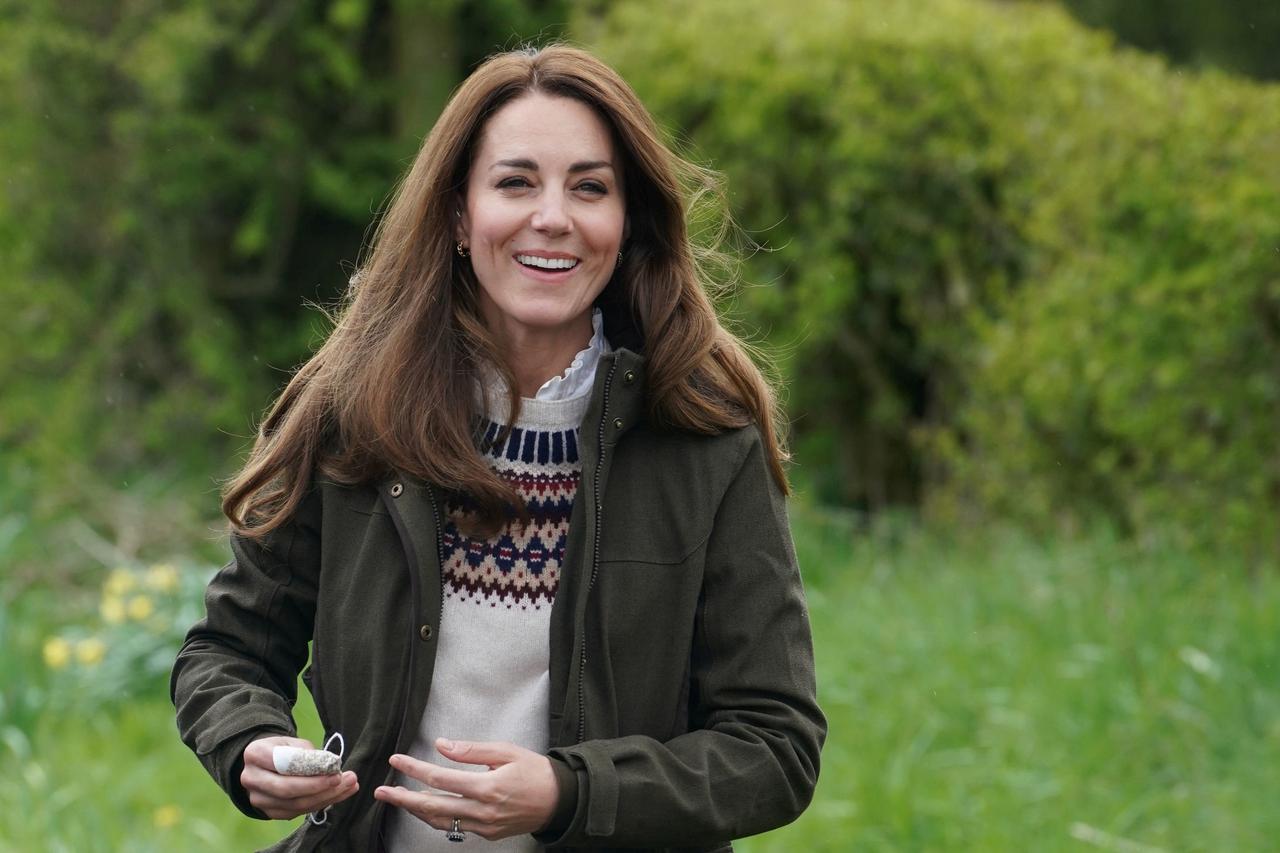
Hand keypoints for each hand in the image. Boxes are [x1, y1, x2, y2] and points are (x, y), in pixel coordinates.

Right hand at [241, 736, 358, 819]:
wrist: (264, 764)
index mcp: (255, 754)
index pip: (283, 765)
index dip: (310, 771)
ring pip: (294, 804)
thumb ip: (307, 753)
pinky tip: (337, 795)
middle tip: (346, 781)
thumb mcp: (293, 741)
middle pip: (287, 789)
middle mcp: (251, 779)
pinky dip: (320, 804)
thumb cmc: (282, 749)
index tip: (335, 771)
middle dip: (320, 787)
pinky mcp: (269, 812)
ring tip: (349, 787)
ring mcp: (258, 799)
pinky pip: (296, 812)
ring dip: (326, 798)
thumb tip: (328, 767)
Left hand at [373, 738, 558, 840]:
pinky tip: (426, 810)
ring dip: (416, 811)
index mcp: (486, 787)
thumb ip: (471, 750)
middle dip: (403, 799)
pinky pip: (455, 829)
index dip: (414, 769)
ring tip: (397, 800)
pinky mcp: (487, 834)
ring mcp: (484, 826)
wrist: (559, 800)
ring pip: (440, 822)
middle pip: (432, 806)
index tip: (397, 760)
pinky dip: (437, 819)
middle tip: (381, 792)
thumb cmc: (534, 771)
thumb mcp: (506, 751)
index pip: (440, 779)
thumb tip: (442, 745)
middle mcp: (482, 811)